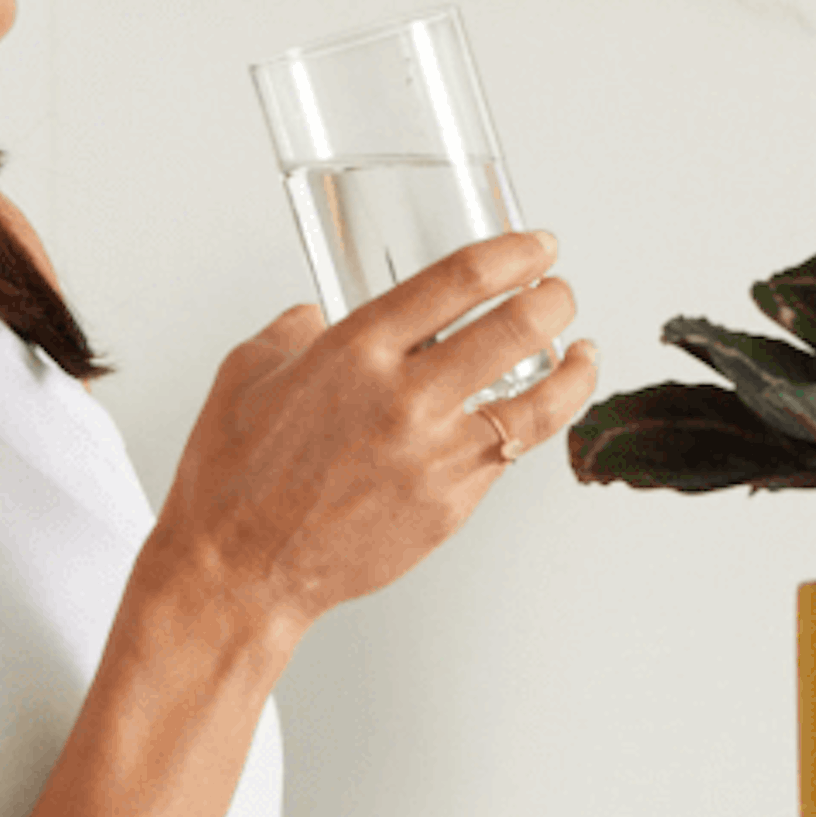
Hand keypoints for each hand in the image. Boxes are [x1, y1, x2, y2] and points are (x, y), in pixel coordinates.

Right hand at [153, 232, 596, 636]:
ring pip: (538, 403)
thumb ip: (293, 332)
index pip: (459, 281)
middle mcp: (404, 397)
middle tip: (560, 292)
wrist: (239, 569)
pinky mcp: (450, 505)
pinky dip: (531, 426)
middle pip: (514, 328)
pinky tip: (537, 412)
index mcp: (356, 351)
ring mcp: (434, 455)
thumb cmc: (233, 479)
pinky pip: (507, 455)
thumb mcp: (245, 374)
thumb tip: (315, 316)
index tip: (537, 247)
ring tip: (583, 351)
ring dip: (573, 369)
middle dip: (553, 300)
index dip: (514, 254)